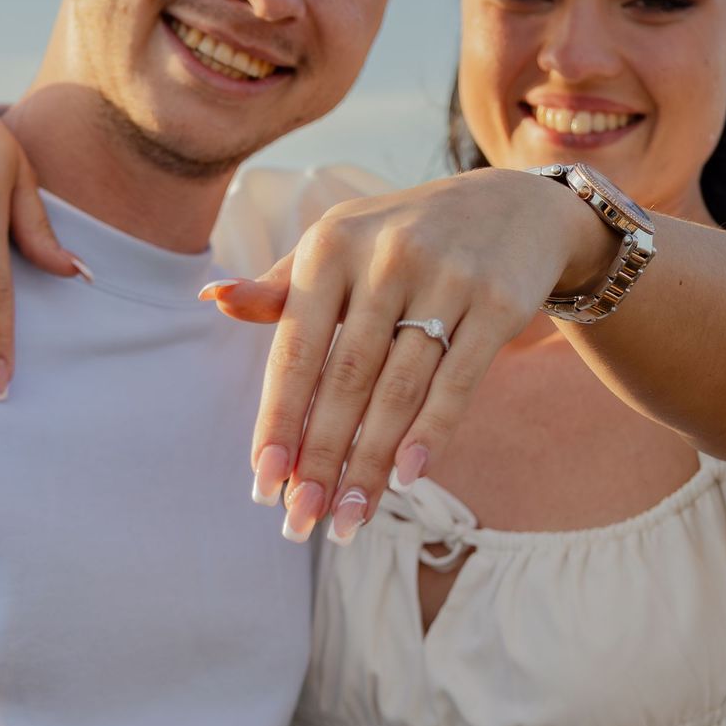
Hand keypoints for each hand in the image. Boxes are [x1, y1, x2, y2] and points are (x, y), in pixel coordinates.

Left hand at [202, 167, 613, 538]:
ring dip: (371, 462)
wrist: (512, 206)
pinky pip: (456, 382)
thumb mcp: (340, 247)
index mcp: (332, 246)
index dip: (279, 419)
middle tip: (302, 518)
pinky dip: (430, 433)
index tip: (263, 482)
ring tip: (349, 516)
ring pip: (399, 390)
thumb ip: (281, 286)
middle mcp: (386, 258)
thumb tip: (214, 300)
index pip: (297, 349)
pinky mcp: (497, 303)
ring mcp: (446, 279)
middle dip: (321, 457)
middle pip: (346, 379)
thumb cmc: (401, 239)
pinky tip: (406, 478)